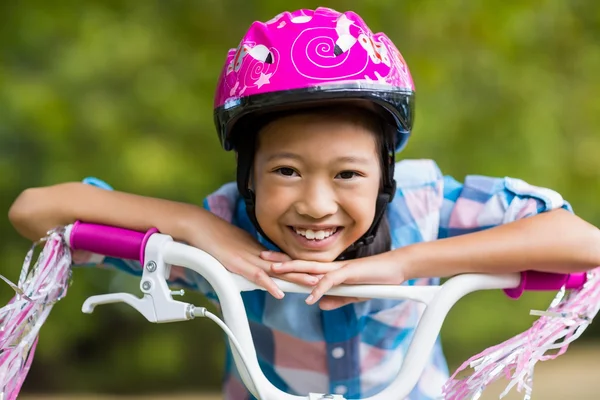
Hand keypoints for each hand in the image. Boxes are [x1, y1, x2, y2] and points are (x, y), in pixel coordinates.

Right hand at [190, 213, 319, 298]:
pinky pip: (255, 275)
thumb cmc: (216, 237)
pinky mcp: (236, 263)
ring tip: (314, 284)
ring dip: (296, 278)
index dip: (302, 267)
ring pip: (277, 270)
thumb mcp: (238, 249)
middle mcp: (258, 254)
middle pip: (287, 265)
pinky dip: (268, 284)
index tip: (320, 272)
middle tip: (327, 277)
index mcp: (260, 251)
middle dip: (307, 272)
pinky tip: (279, 292)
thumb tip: (262, 267)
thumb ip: (251, 258)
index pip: (286, 261)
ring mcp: (248, 258)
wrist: (200, 226)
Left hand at [270, 252, 404, 309]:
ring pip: (312, 268)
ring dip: (293, 270)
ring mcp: (340, 269)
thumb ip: (337, 298)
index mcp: (331, 271)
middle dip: (282, 261)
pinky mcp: (350, 274)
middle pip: (302, 263)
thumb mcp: (354, 294)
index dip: (288, 264)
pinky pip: (331, 282)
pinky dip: (320, 288)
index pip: (305, 266)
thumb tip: (318, 304)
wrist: (395, 270)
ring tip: (275, 272)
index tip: (271, 263)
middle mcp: (332, 267)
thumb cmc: (376, 279)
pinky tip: (309, 296)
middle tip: (261, 258)